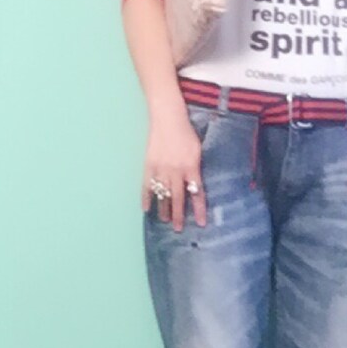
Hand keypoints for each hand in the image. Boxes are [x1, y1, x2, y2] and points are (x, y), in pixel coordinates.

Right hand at [142, 113, 207, 230]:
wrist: (168, 118)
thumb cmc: (186, 133)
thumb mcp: (198, 151)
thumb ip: (196, 169)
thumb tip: (195, 187)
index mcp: (191, 168)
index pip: (197, 194)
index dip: (199, 210)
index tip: (201, 223)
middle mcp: (176, 171)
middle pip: (178, 198)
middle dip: (179, 215)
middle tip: (178, 229)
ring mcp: (161, 169)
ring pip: (163, 195)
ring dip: (163, 209)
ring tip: (165, 220)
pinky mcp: (149, 165)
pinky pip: (147, 186)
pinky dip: (146, 198)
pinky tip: (146, 209)